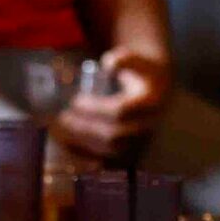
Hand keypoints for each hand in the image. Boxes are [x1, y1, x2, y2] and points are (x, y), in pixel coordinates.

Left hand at [50, 47, 172, 160]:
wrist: (158, 91)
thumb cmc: (142, 73)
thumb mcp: (138, 60)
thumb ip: (124, 58)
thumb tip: (108, 63)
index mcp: (149, 103)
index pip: (120, 111)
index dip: (95, 108)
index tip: (76, 100)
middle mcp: (147, 126)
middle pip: (113, 135)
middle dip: (84, 127)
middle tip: (63, 116)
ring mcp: (141, 142)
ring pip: (109, 151)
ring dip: (82, 143)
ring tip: (60, 131)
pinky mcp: (133, 152)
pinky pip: (109, 162)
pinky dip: (88, 157)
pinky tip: (68, 147)